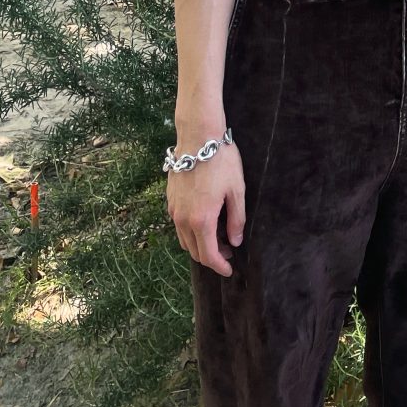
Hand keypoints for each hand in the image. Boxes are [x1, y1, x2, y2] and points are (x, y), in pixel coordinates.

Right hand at [167, 143, 245, 277]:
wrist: (197, 137)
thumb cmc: (221, 161)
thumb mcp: (237, 190)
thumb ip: (237, 219)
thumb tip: (235, 241)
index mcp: (201, 220)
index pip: (208, 255)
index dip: (219, 266)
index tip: (229, 269)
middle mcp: (183, 220)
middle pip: (194, 251)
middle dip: (211, 256)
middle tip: (228, 250)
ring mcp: (174, 210)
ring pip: (184, 239)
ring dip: (200, 244)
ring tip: (218, 236)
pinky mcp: (170, 200)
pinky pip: (179, 225)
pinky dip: (191, 231)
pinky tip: (205, 220)